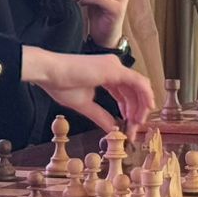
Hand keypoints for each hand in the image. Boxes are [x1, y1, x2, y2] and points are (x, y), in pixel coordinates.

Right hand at [20, 46, 153, 141]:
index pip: (124, 93)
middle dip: (136, 111)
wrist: (50, 73)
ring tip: (138, 124)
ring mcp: (115, 66)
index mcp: (106, 74)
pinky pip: (138, 82)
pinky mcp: (114, 69)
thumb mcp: (85, 105)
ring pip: (138, 86)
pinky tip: (147, 108)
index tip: (128, 127)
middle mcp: (113, 67)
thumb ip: (101, 116)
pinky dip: (145, 95)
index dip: (129, 111)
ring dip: (141, 106)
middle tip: (135, 129)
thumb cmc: (61, 84)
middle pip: (133, 91)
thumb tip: (113, 129)